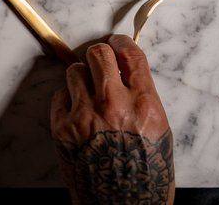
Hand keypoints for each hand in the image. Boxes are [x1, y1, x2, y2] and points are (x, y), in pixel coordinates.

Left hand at [51, 35, 174, 204]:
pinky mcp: (62, 128)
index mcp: (144, 106)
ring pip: (74, 71)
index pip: (130, 55)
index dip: (122, 43)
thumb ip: (142, 99)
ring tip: (89, 95)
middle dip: (99, 56)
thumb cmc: (146, 177)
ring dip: (82, 79)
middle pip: (98, 54)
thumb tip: (128, 74)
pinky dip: (67, 101)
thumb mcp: (158, 133)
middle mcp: (113, 105)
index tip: (116, 42)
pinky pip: (60, 96)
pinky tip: (78, 115)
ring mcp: (85, 115)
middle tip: (100, 64)